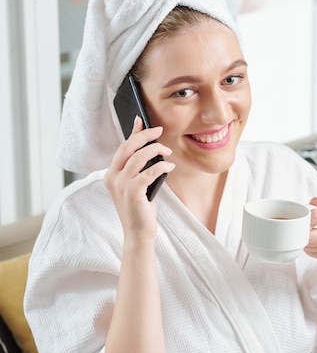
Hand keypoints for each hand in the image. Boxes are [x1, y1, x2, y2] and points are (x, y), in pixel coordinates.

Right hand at [105, 117, 174, 240]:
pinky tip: (169, 166)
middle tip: (159, 130)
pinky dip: (161, 166)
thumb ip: (138, 167)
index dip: (133, 133)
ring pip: (138, 157)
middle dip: (144, 136)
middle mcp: (112, 178)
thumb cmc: (139, 208)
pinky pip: (149, 172)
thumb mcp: (136, 184)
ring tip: (167, 151)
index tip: (141, 120)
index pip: (122, 148)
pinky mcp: (133, 192)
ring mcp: (121, 185)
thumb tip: (148, 147)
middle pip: (127, 147)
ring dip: (155, 150)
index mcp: (110, 175)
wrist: (138, 233)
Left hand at [304, 197, 316, 264]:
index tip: (305, 215)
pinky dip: (306, 246)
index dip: (307, 215)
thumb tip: (313, 202)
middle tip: (304, 226)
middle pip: (310, 235)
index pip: (316, 216)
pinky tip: (312, 241)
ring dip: (303, 238)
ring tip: (309, 232)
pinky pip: (309, 251)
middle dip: (303, 230)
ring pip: (307, 244)